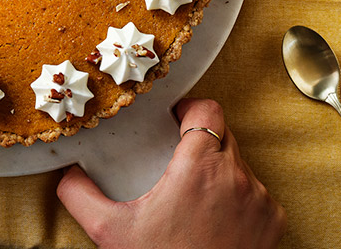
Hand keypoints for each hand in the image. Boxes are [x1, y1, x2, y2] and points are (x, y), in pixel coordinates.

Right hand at [55, 98, 285, 248]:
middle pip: (223, 133)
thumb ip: (79, 196)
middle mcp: (236, 177)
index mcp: (199, 167)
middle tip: (176, 156)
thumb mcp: (110, 232)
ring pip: (239, 163)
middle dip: (200, 139)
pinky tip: (214, 216)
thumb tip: (67, 175)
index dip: (189, 109)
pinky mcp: (272, 222)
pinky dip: (237, 196)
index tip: (174, 121)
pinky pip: (255, 192)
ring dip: (219, 168)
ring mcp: (259, 200)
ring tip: (193, 192)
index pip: (207, 110)